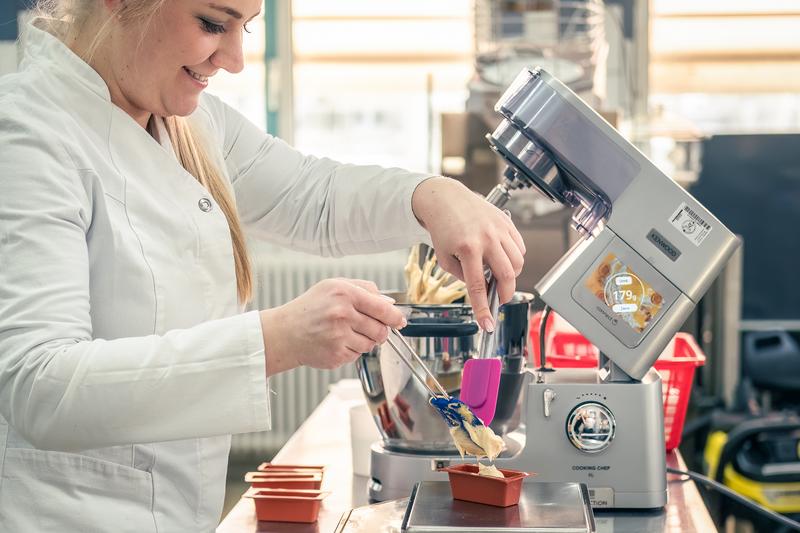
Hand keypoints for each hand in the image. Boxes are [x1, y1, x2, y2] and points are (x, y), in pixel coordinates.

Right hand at [259, 279, 405, 374]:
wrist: (285, 333)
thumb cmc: (310, 309)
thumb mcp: (333, 286)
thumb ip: (364, 289)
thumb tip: (389, 302)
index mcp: (344, 294)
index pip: (382, 308)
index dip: (396, 317)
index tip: (400, 321)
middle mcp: (342, 314)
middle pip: (380, 330)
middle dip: (379, 331)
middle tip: (366, 327)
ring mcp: (339, 336)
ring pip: (371, 344)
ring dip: (364, 341)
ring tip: (344, 333)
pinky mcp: (336, 355)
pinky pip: (358, 355)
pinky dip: (351, 350)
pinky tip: (336, 342)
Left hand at [411, 177, 525, 331]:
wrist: (446, 200)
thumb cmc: (443, 228)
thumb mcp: (444, 257)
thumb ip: (462, 276)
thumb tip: (481, 288)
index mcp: (467, 248)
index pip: (478, 286)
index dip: (483, 309)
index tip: (487, 324)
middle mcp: (486, 238)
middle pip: (507, 275)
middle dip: (505, 293)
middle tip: (498, 299)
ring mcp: (499, 229)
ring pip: (518, 262)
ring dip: (511, 275)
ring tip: (497, 275)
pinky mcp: (507, 223)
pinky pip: (520, 247)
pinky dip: (515, 259)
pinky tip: (502, 258)